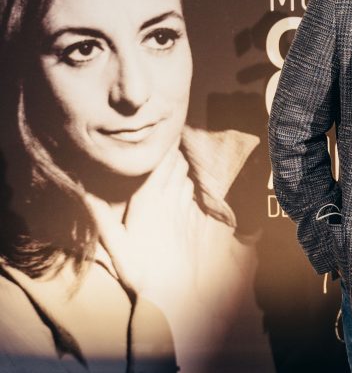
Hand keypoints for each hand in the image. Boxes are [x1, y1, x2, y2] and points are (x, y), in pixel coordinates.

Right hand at [84, 143, 194, 303]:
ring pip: (186, 177)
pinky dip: (187, 185)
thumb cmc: (139, 267)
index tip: (158, 133)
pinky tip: (180, 187)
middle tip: (162, 142)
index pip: (161, 163)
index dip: (163, 146)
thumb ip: (100, 215)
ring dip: (180, 167)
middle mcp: (169, 200)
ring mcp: (184, 210)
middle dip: (171, 152)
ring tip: (170, 161)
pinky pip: (192, 194)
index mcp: (149, 201)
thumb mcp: (114, 243)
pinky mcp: (193, 221)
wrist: (171, 291)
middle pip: (177, 165)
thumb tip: (83, 192)